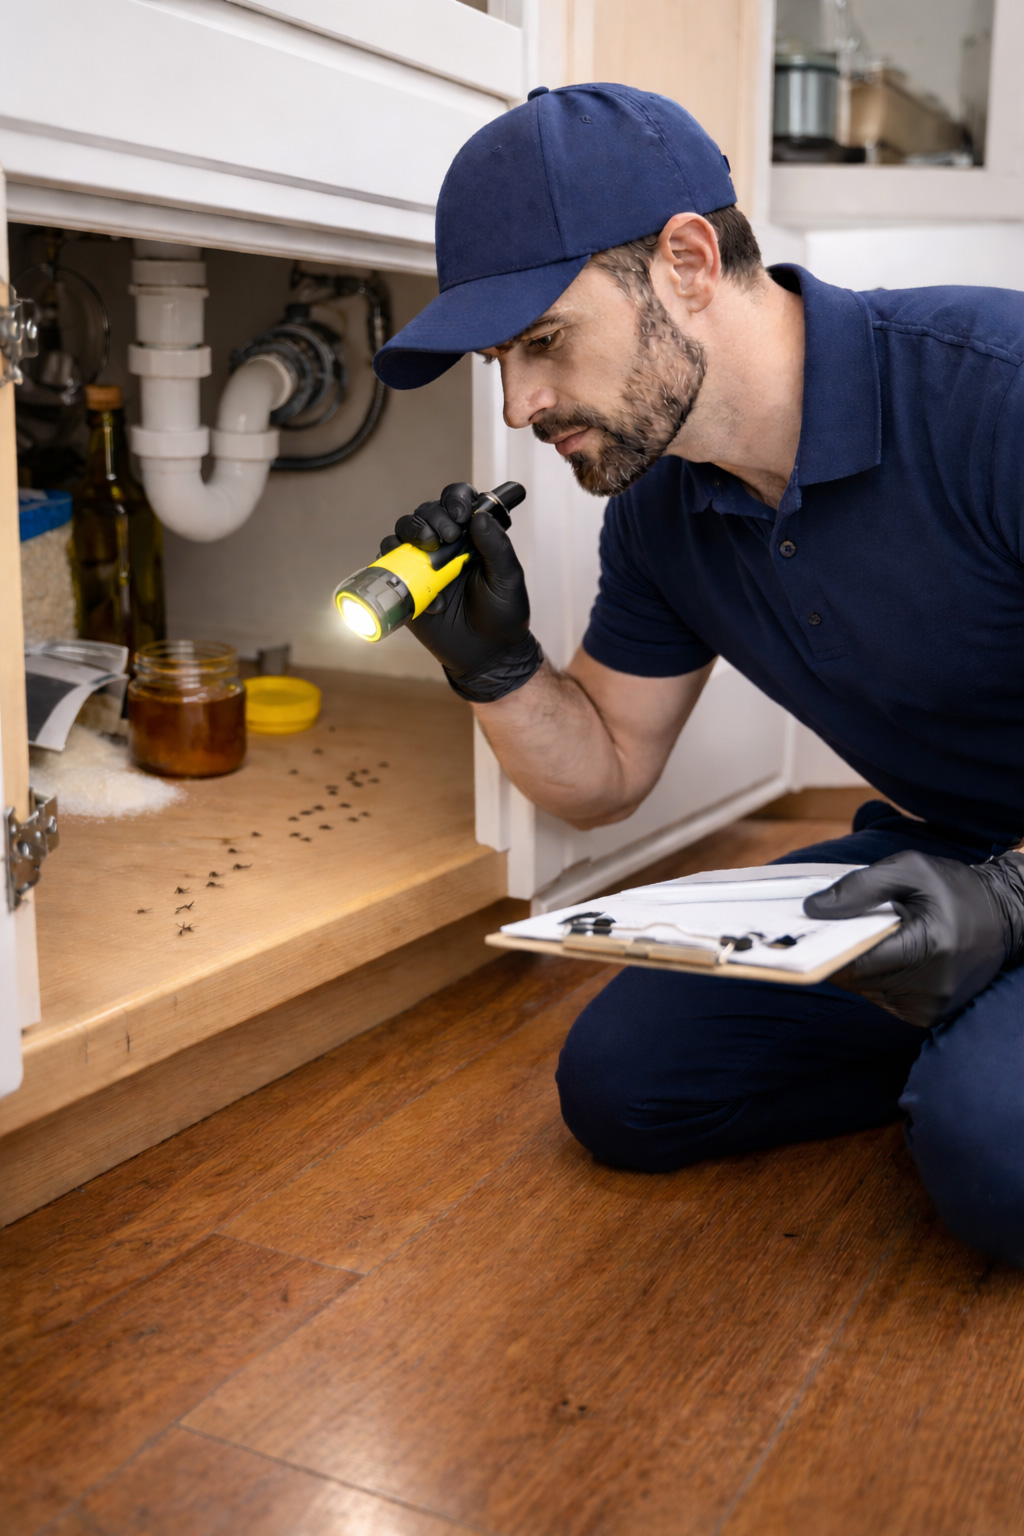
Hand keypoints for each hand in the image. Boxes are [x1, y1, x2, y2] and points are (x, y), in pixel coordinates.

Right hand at [381, 481, 541, 701]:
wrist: (487, 655)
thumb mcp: (507, 579)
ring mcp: (422, 565)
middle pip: (424, 511)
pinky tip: (434, 600)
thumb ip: (497, 547)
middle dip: (432, 517)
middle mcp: (444, 544)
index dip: (455, 500)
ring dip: (412, 535)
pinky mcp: (406, 587)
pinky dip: (402, 574)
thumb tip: (479, 517)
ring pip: (402, 532)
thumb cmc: (503, 616)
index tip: (462, 516)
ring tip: (432, 558)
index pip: (456, 500)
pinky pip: (389, 567)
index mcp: (471, 536)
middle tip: (448, 536)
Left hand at [803, 849, 1023, 1027]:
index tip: (803, 936)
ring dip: (858, 966)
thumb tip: (812, 910)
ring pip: (865, 991)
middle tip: (839, 927)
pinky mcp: (928, 1017)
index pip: (855, 962)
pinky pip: (882, 998)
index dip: (825, 949)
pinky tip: (889, 954)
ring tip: (875, 937)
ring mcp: (930, 1007)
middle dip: (841, 952)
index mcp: (929, 947)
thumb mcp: (909, 870)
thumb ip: (858, 888)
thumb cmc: (955, 889)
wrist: (1004, 917)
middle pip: (856, 979)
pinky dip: (876, 978)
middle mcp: (930, 986)